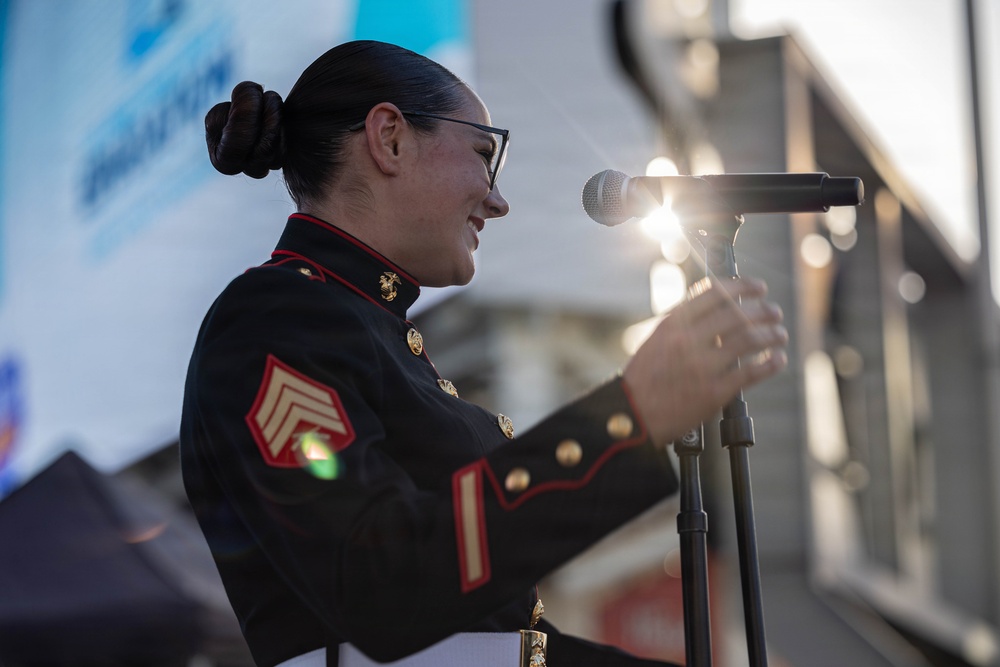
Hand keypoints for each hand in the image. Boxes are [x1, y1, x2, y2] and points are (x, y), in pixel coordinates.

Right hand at [622, 277, 787, 445]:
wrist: (633, 414)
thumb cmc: (644, 378)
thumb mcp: (657, 339)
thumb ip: (684, 322)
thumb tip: (718, 305)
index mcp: (674, 324)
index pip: (715, 293)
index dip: (743, 287)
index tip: (758, 287)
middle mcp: (689, 341)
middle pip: (738, 314)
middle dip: (763, 310)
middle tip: (774, 312)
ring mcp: (703, 366)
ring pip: (750, 340)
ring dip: (771, 334)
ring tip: (780, 334)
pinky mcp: (714, 392)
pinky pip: (751, 372)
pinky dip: (771, 363)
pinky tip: (778, 359)